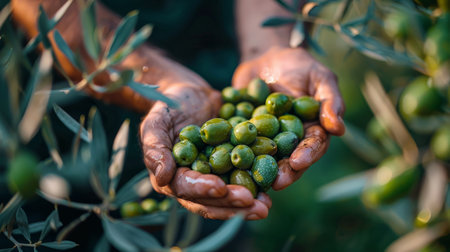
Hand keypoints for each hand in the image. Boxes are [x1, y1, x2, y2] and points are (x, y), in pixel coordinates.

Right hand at [138, 50, 270, 219]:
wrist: (190, 94)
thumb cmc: (168, 106)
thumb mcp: (156, 122)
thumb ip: (155, 148)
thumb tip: (161, 178)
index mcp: (173, 176)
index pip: (186, 188)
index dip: (202, 190)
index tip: (220, 188)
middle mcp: (195, 183)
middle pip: (212, 200)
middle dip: (232, 204)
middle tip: (253, 205)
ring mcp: (215, 176)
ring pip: (231, 195)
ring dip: (249, 203)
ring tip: (266, 206)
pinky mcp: (232, 165)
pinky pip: (245, 176)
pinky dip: (259, 182)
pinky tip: (275, 185)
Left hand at [232, 46, 344, 189]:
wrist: (267, 57)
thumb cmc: (300, 66)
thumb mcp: (320, 77)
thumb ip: (330, 101)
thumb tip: (339, 129)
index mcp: (310, 131)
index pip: (311, 146)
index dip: (306, 155)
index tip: (298, 163)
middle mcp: (287, 141)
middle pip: (287, 160)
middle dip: (283, 172)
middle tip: (276, 182)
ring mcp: (263, 139)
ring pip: (261, 158)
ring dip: (257, 170)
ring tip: (252, 179)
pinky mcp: (242, 133)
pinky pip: (236, 144)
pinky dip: (231, 152)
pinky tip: (224, 160)